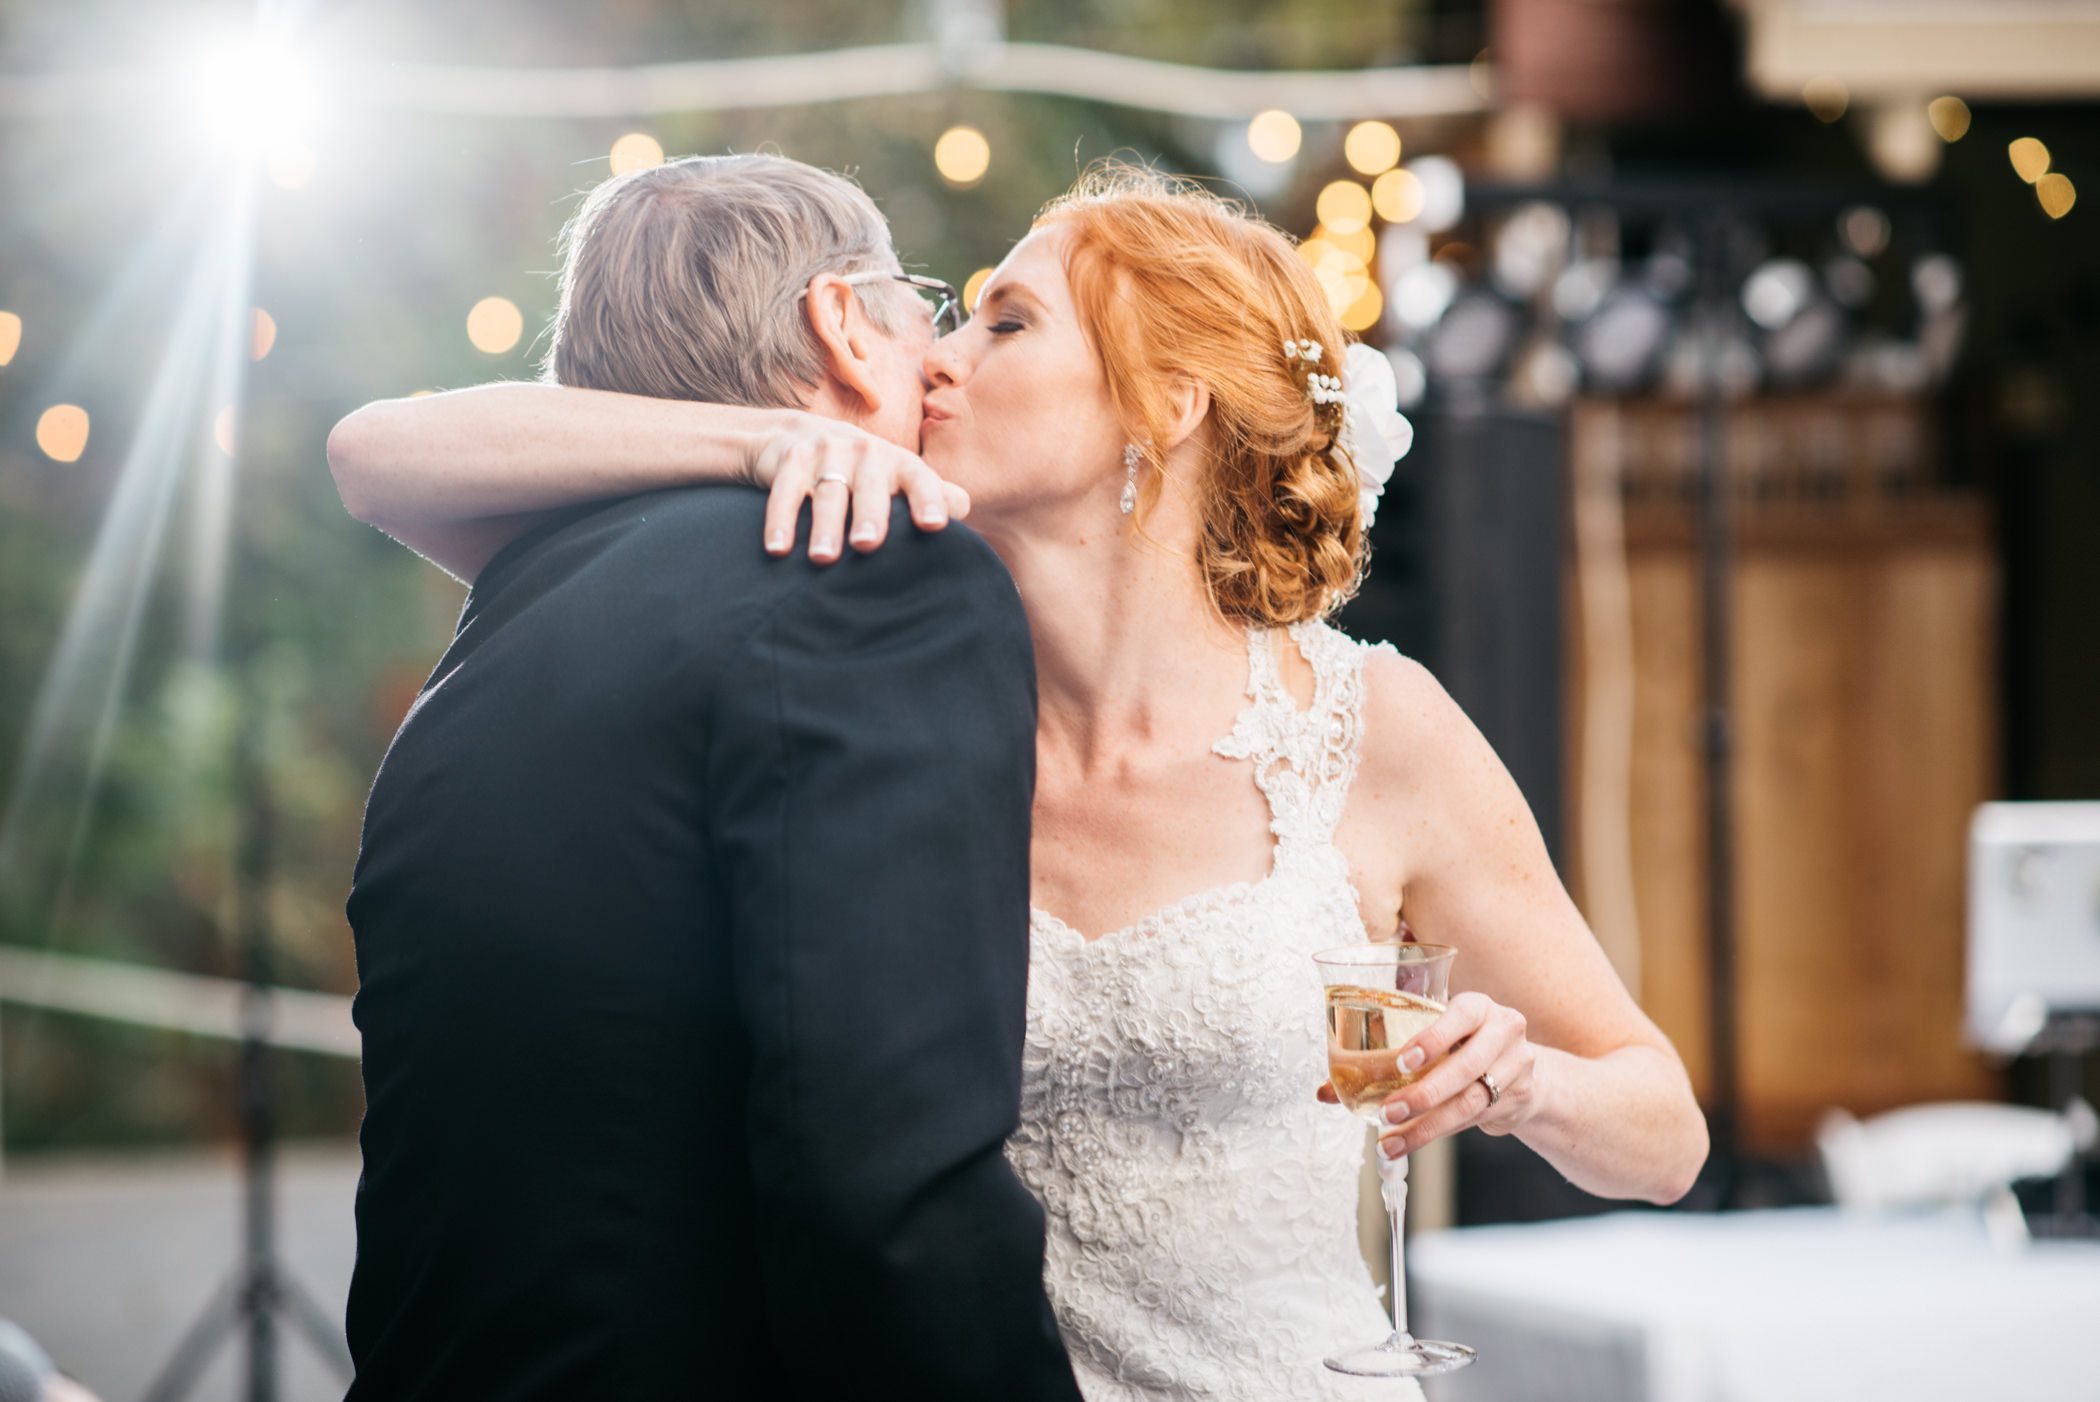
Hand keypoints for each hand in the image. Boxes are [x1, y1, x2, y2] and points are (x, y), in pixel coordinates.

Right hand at [752, 414, 969, 563]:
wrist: (792, 435)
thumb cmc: (859, 470)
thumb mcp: (893, 475)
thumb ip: (929, 490)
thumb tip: (964, 508)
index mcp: (897, 461)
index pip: (919, 478)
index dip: (929, 498)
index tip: (934, 525)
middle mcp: (865, 452)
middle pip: (869, 486)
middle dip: (870, 514)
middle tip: (869, 544)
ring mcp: (825, 453)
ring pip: (827, 493)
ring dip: (825, 526)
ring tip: (824, 559)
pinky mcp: (790, 459)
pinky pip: (784, 493)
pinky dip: (780, 520)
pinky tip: (778, 549)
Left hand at [1315, 991, 1539, 1158]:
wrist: (1520, 1071)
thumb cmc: (1461, 1046)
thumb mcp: (1435, 1037)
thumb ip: (1385, 1054)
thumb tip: (1325, 1090)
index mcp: (1478, 1006)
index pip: (1461, 1016)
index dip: (1433, 1039)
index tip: (1402, 1062)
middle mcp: (1503, 1031)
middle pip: (1466, 1066)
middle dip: (1424, 1093)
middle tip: (1388, 1112)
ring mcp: (1515, 1066)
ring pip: (1470, 1100)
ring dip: (1428, 1125)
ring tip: (1393, 1140)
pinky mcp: (1516, 1099)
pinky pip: (1475, 1120)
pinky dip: (1439, 1131)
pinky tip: (1412, 1140)